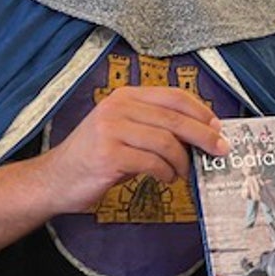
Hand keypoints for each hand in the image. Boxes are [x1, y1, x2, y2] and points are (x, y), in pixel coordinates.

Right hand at [37, 85, 229, 212]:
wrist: (54, 179)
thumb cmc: (96, 157)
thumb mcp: (126, 132)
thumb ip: (157, 127)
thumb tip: (201, 135)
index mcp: (126, 96)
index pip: (174, 96)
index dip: (201, 111)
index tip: (218, 127)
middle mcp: (118, 107)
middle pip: (175, 118)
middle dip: (204, 136)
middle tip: (220, 150)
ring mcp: (111, 129)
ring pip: (166, 141)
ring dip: (182, 161)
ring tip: (182, 172)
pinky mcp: (108, 154)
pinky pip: (152, 162)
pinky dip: (166, 172)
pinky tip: (166, 178)